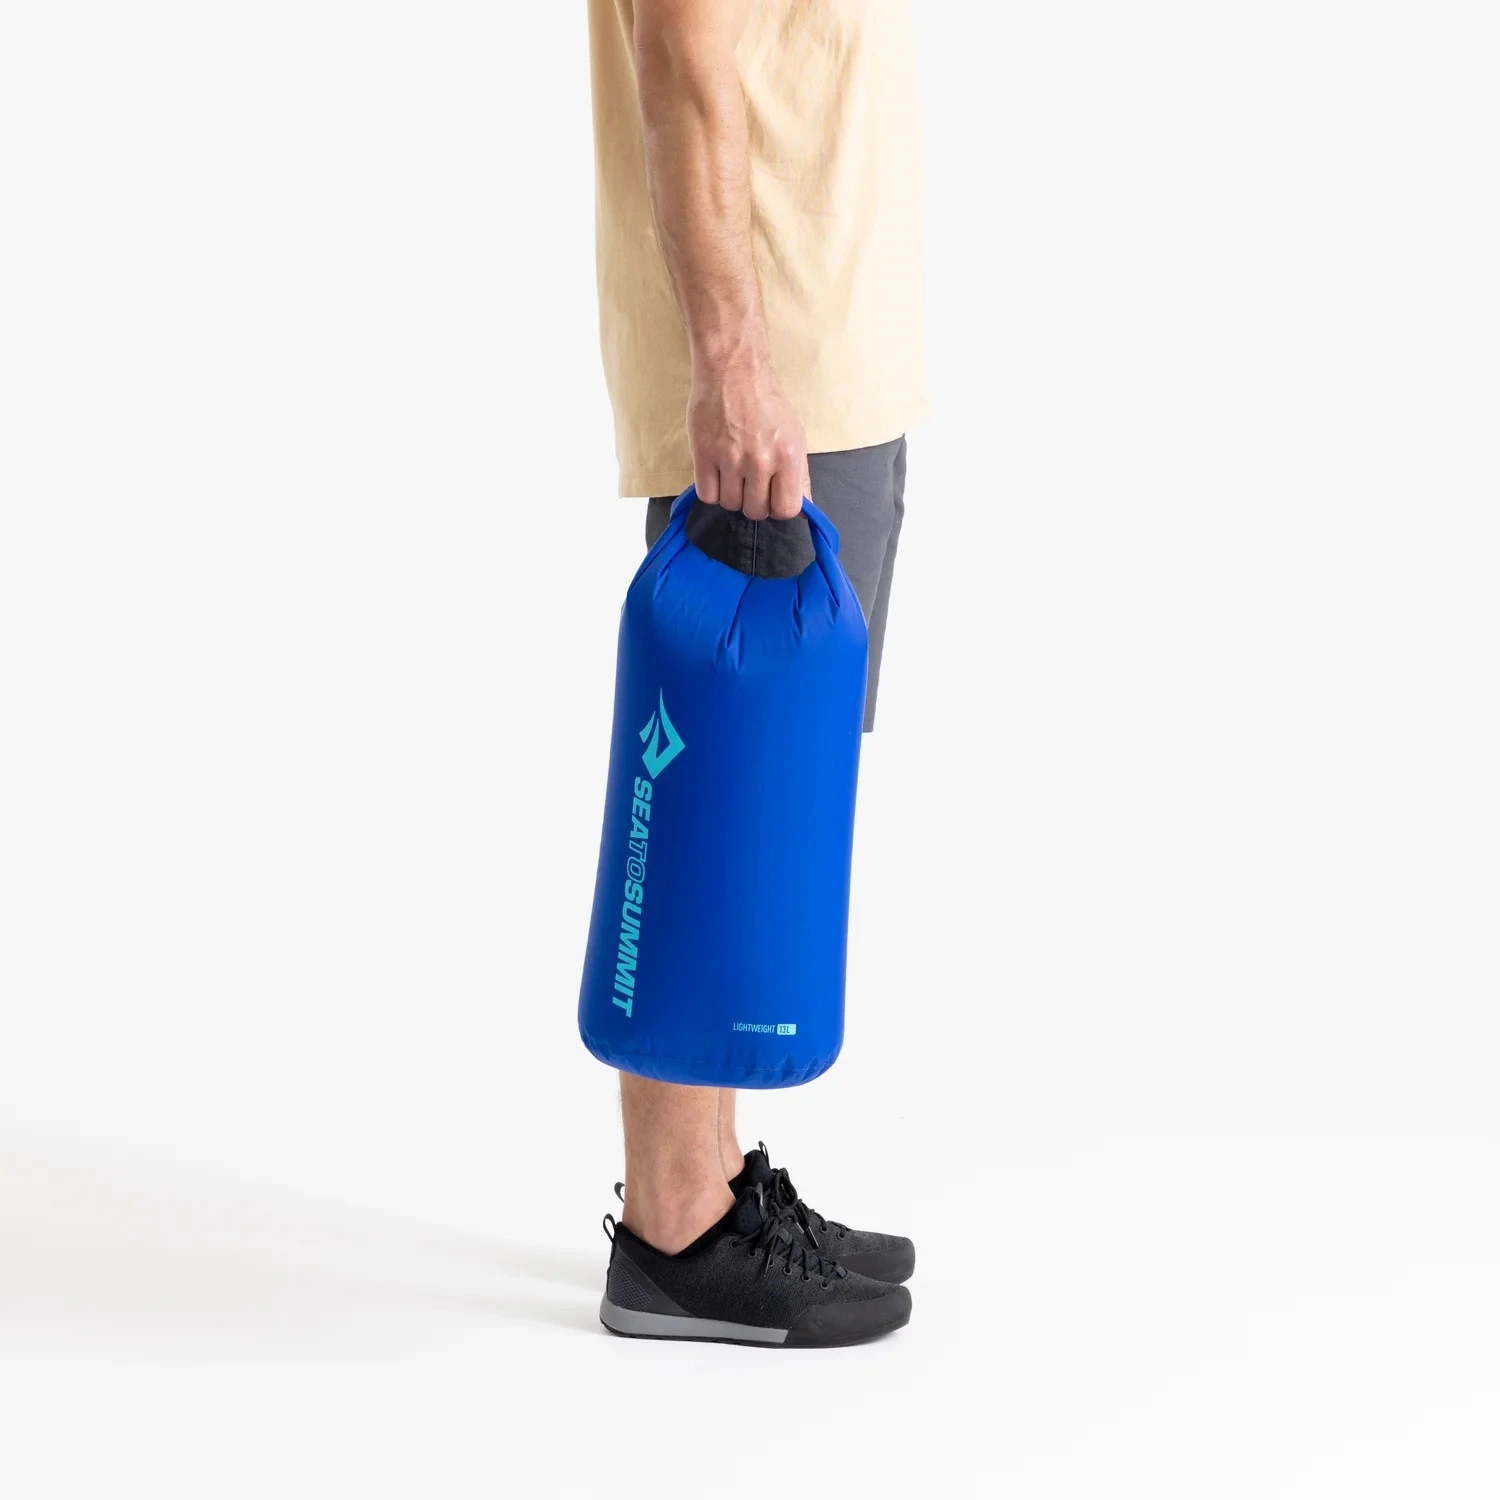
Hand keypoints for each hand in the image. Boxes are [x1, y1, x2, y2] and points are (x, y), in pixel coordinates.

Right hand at [687, 354, 809, 520]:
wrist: (733, 371)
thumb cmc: (766, 404)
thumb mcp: (794, 437)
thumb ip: (799, 476)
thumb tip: (806, 510)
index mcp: (787, 457)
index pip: (786, 509)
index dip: (777, 508)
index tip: (772, 497)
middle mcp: (760, 461)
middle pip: (755, 511)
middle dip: (753, 502)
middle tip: (750, 482)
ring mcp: (730, 459)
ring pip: (730, 504)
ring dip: (731, 495)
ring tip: (732, 472)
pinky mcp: (704, 455)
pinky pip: (707, 495)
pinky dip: (712, 489)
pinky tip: (716, 472)